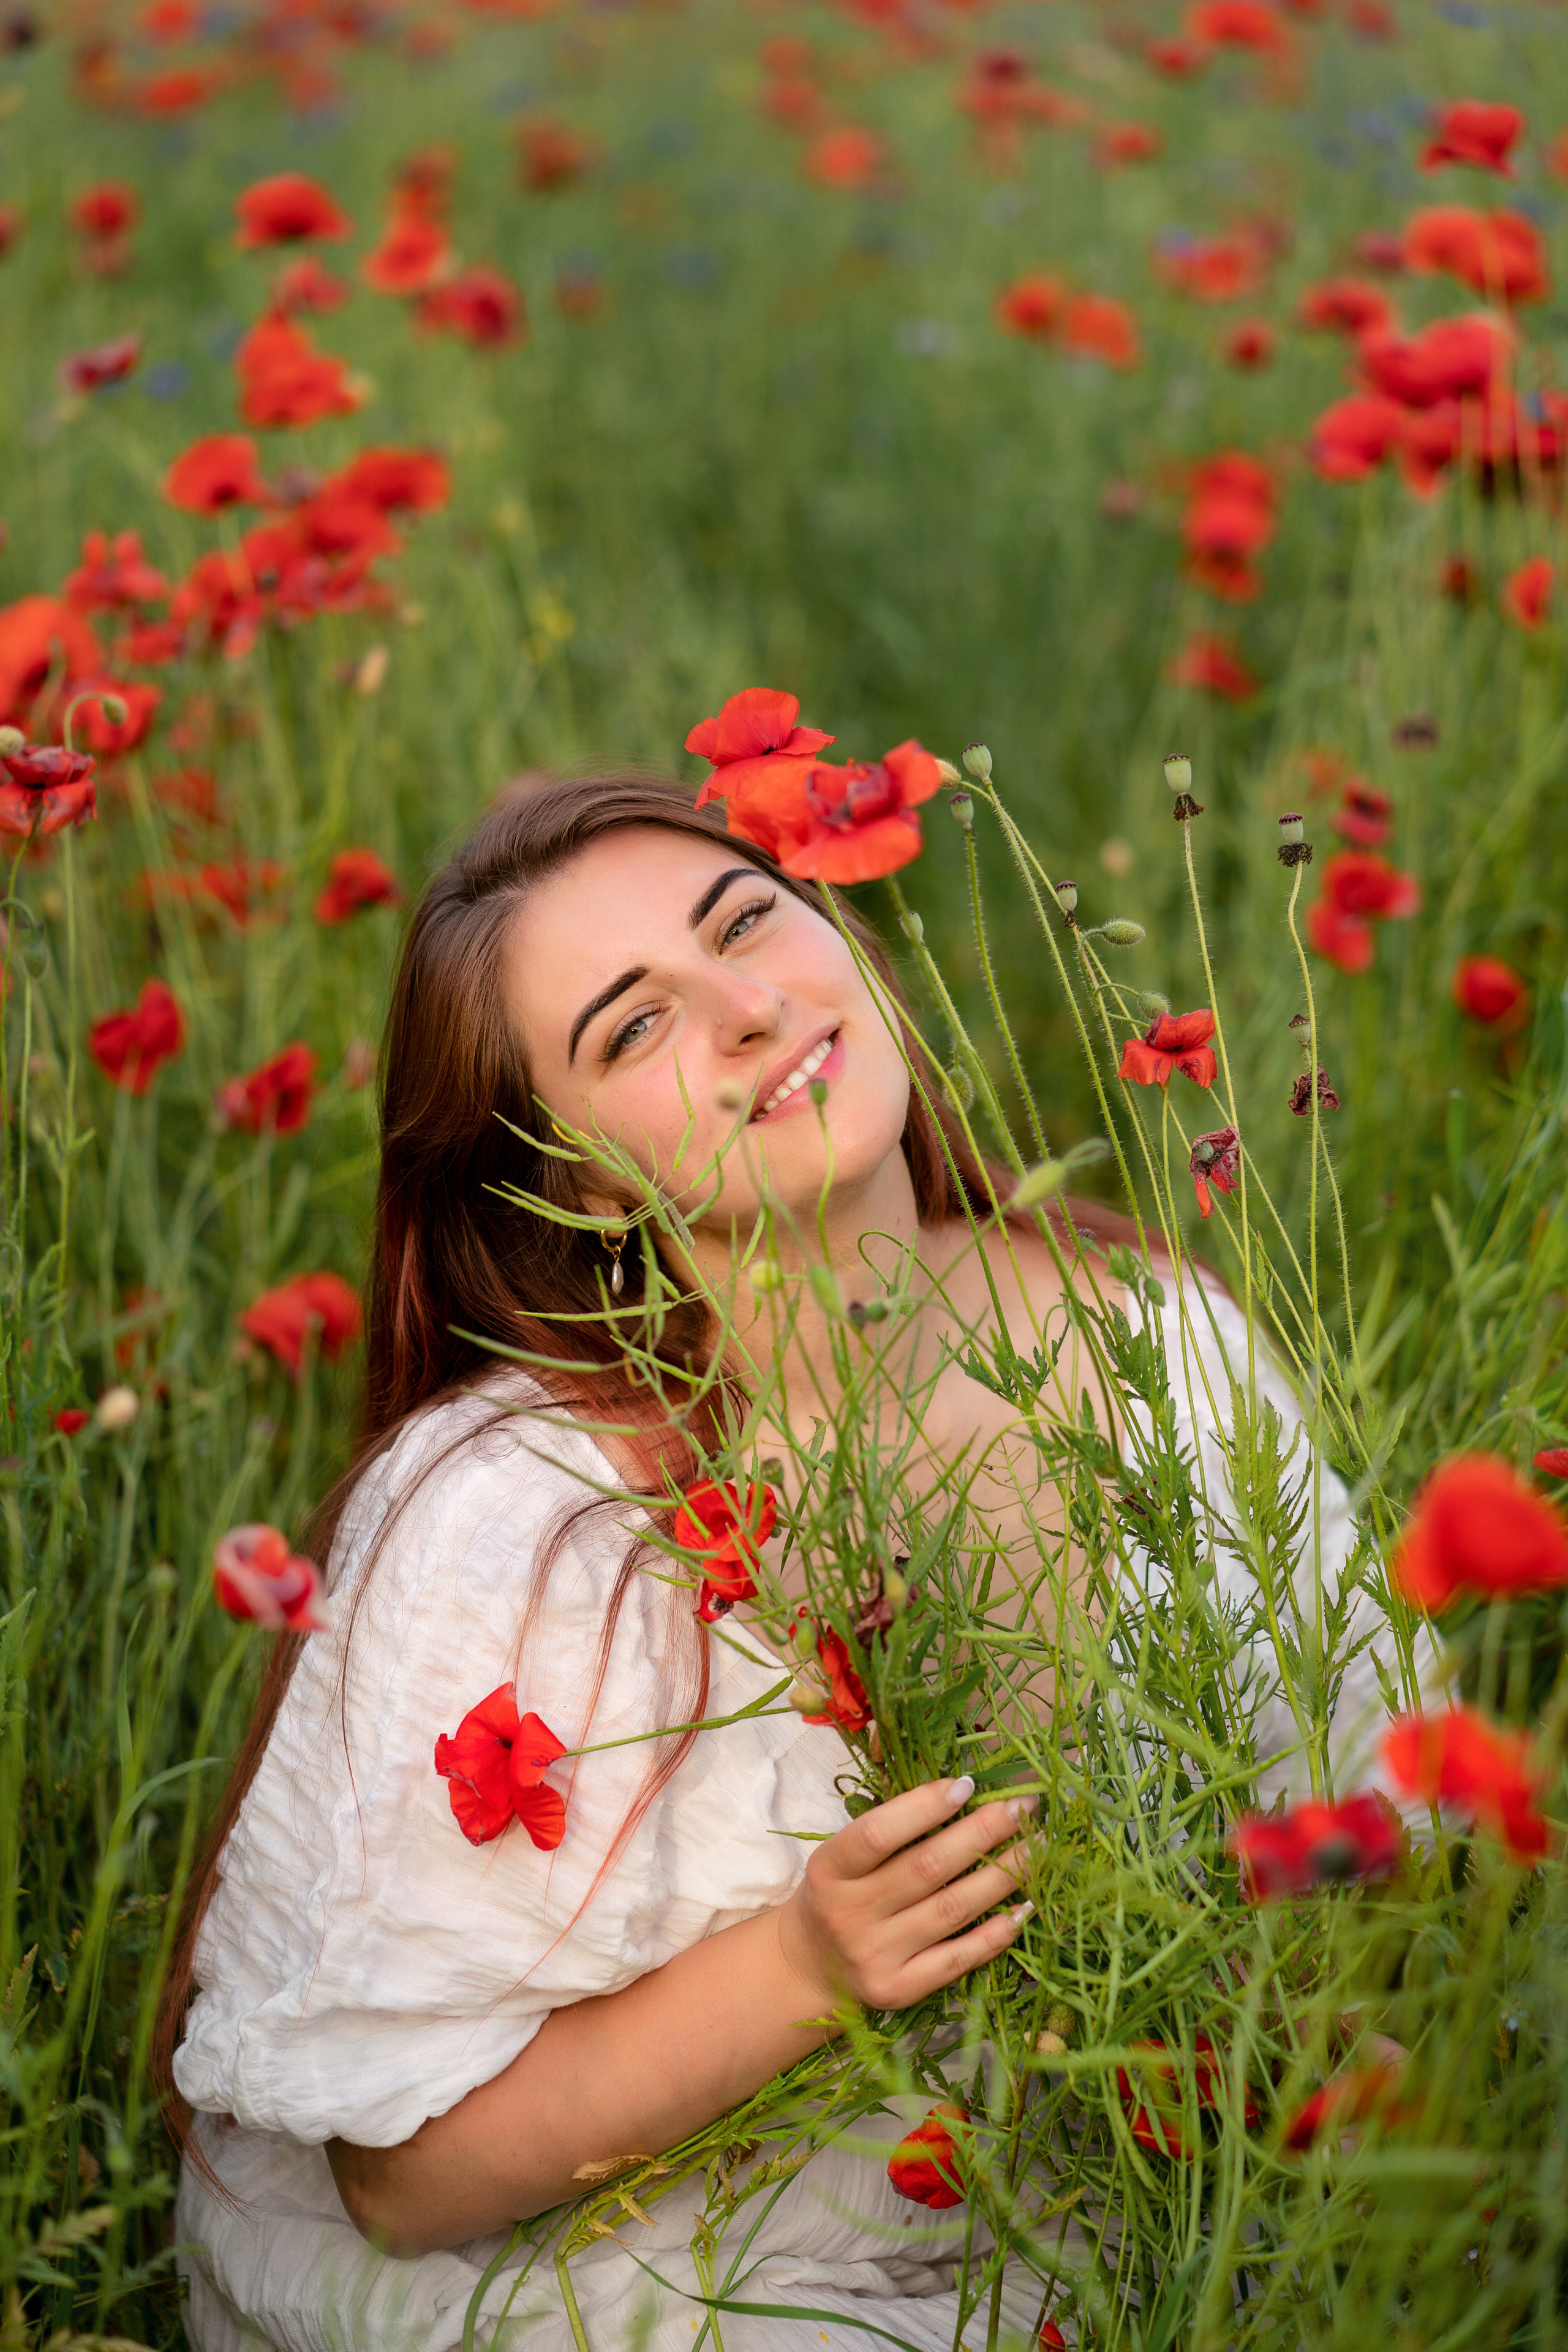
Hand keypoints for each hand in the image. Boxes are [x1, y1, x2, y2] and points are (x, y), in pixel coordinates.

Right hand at [775, 1775, 1032, 2011]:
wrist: (810, 1967)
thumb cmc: (838, 1894)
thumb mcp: (843, 1858)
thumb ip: (891, 1831)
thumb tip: (964, 1793)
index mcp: (829, 1869)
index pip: (878, 1833)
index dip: (925, 1807)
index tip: (969, 1784)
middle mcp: (849, 1914)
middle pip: (927, 1869)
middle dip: (983, 1833)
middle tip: (1024, 1808)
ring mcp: (874, 1956)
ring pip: (952, 1910)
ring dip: (1001, 1876)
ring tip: (1037, 1849)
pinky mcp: (898, 1990)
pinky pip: (957, 1959)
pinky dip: (993, 1934)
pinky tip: (1023, 1909)